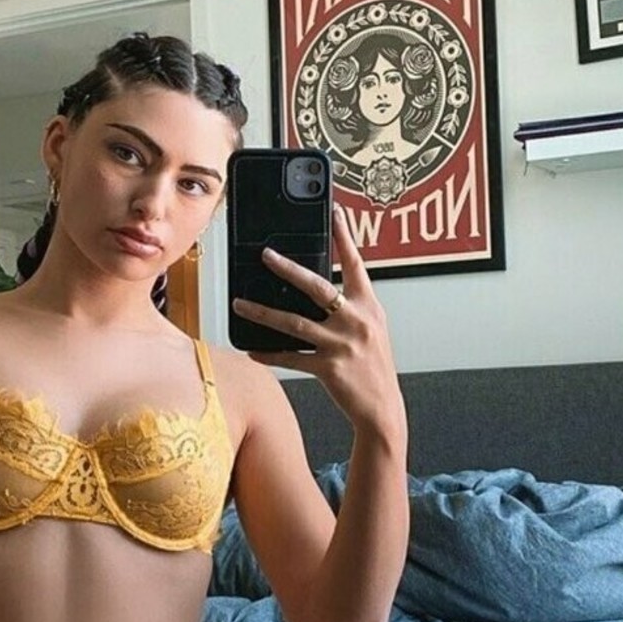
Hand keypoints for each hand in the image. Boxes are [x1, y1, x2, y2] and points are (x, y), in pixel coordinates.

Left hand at [232, 207, 404, 435]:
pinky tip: (251, 350)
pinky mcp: (329, 368)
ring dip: (263, 313)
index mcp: (369, 307)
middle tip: (266, 254)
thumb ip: (349, 308)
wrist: (382, 408)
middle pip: (318, 287)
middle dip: (289, 269)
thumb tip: (316, 289)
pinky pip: (291, 357)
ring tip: (240, 304)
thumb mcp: (370, 330)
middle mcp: (357, 321)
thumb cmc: (372, 367)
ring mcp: (342, 345)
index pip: (357, 264)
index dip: (346, 237)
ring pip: (295, 323)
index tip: (335, 212)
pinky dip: (269, 353)